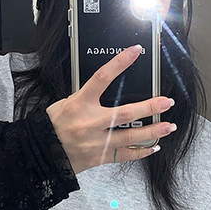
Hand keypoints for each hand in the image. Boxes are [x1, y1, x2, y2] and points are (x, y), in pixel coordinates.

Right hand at [46, 45, 175, 173]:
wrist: (42, 153)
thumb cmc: (53, 126)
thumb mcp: (66, 103)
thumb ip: (87, 96)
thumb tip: (108, 88)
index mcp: (80, 104)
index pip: (101, 78)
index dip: (119, 63)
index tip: (134, 51)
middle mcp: (90, 122)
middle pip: (125, 112)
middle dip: (149, 107)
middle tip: (166, 102)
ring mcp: (97, 142)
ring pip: (130, 136)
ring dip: (153, 131)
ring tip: (169, 126)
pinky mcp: (100, 157)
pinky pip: (125, 155)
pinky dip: (141, 151)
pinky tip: (154, 146)